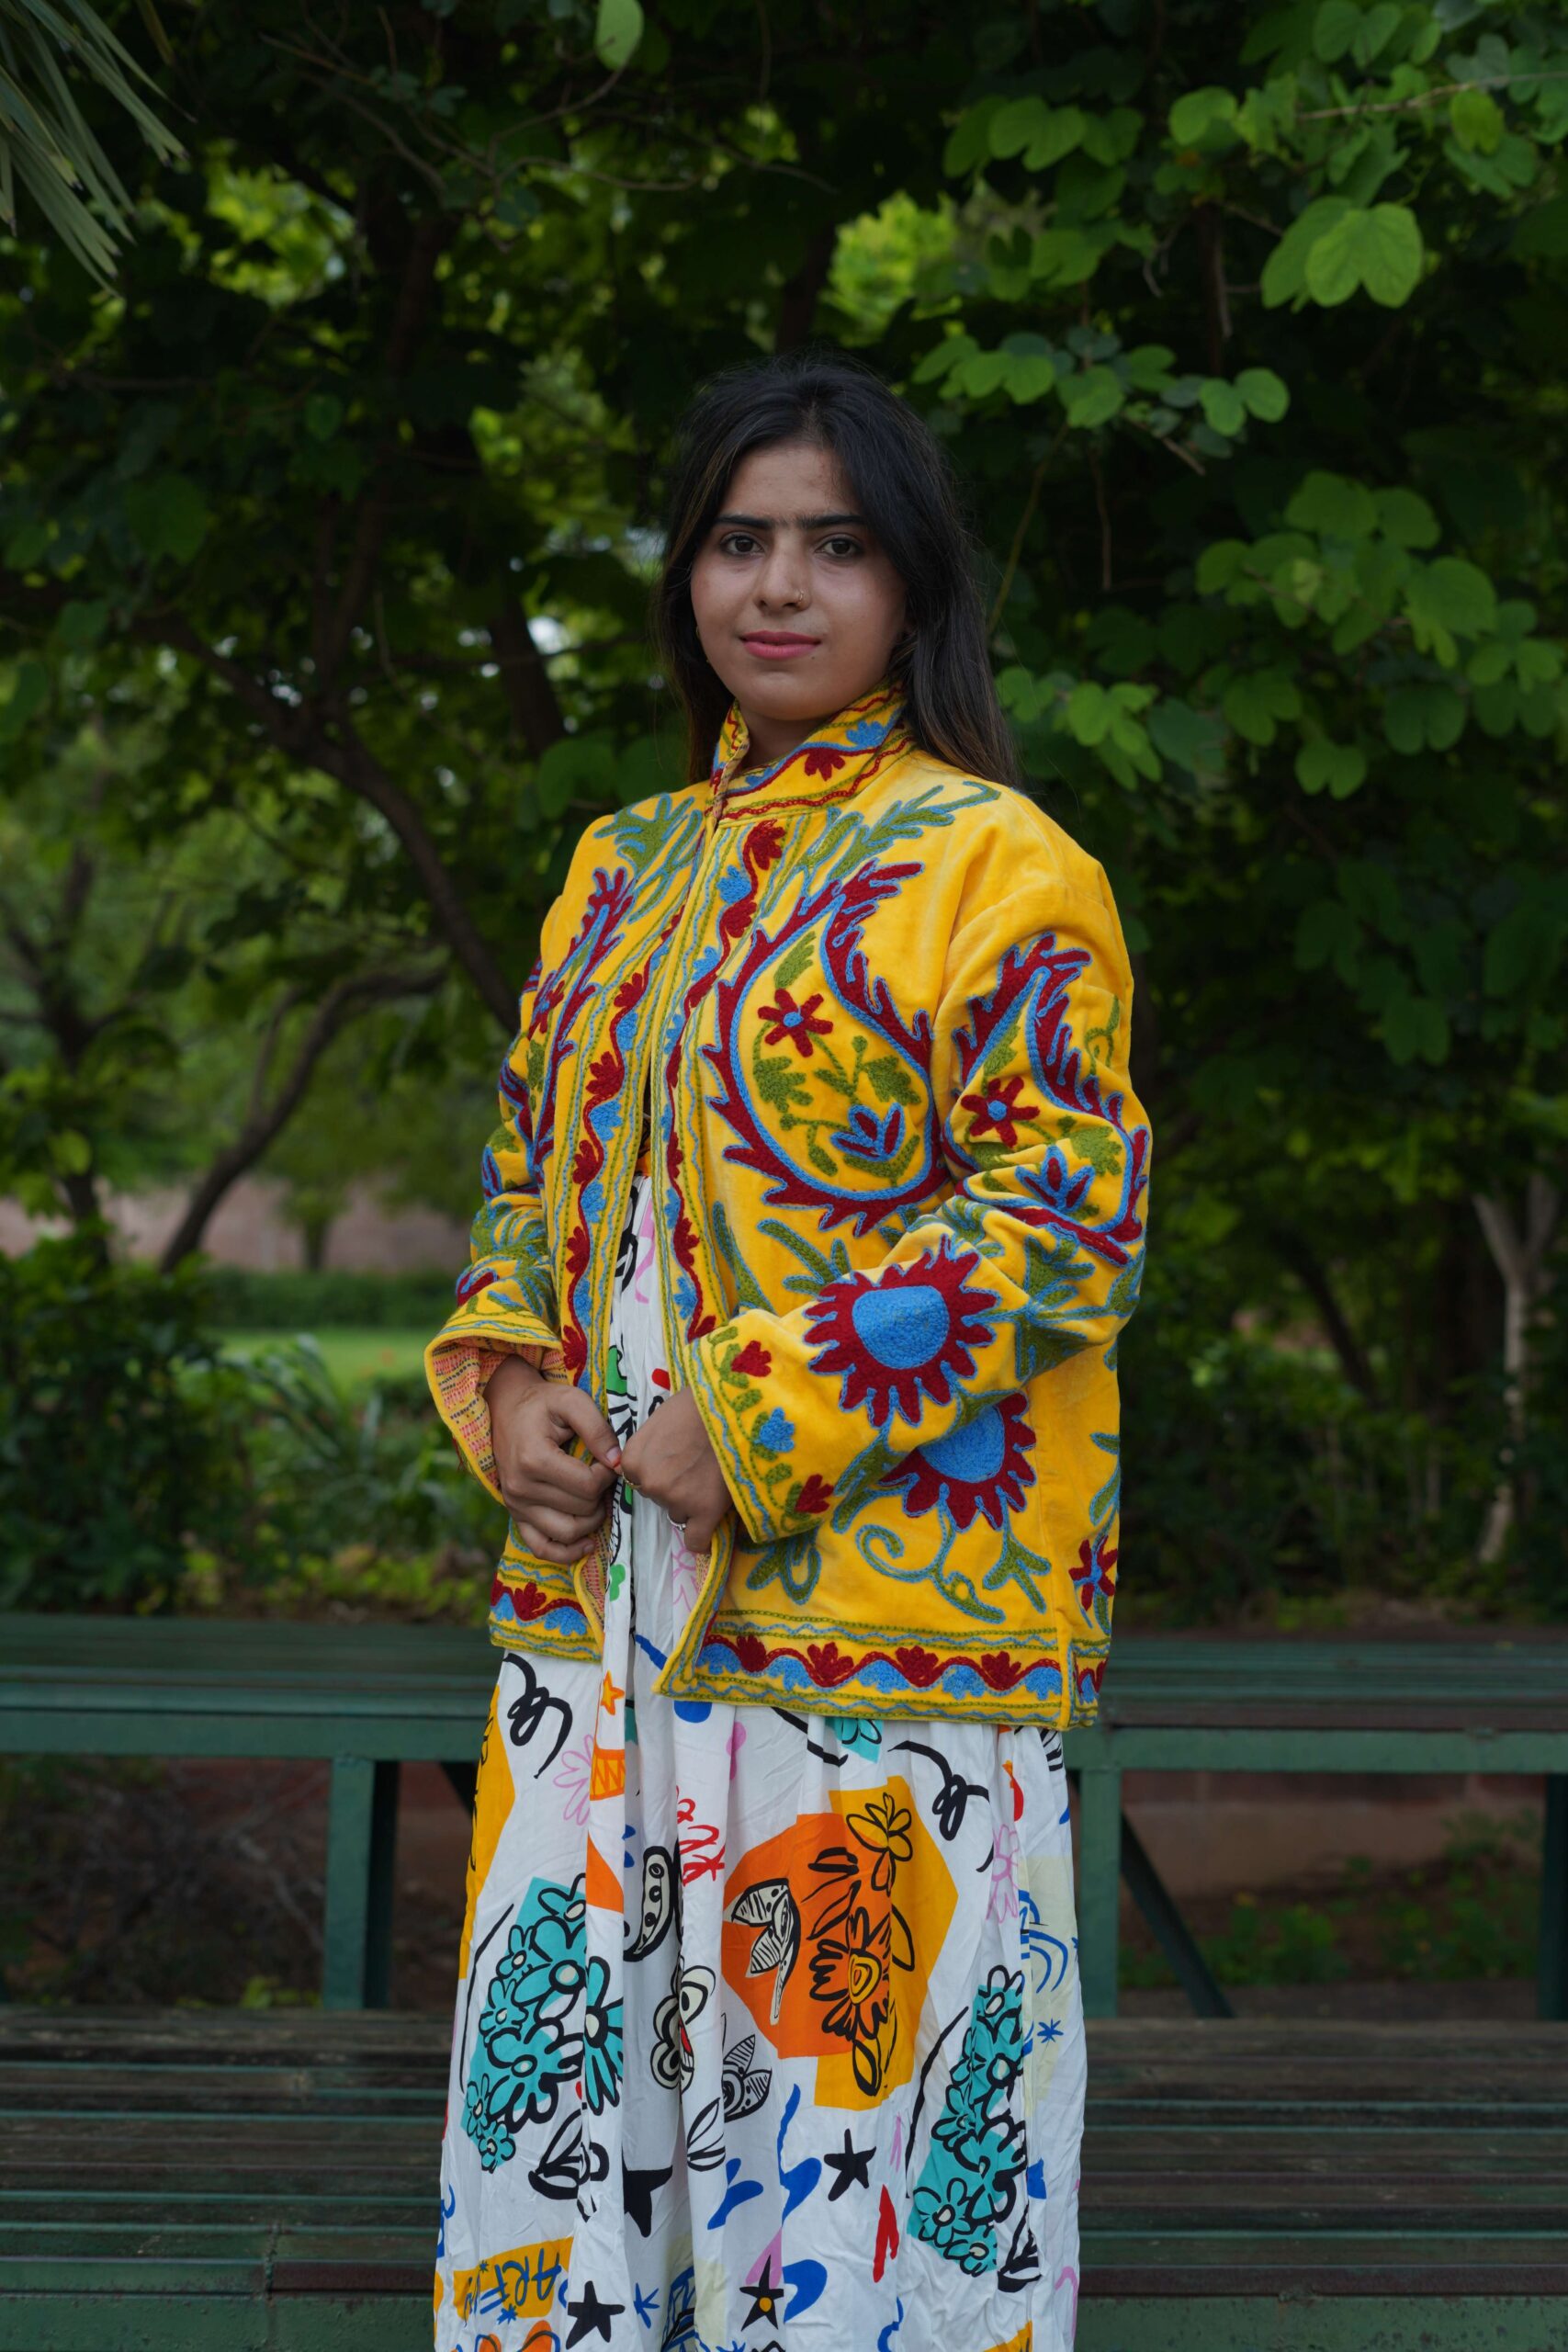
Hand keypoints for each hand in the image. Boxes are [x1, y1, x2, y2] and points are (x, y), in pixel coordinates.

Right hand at [487, 1354, 620, 1564]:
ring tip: (597, 1498)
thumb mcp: (571, 1401)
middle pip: (581, 1509)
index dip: (608, 1475)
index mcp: (534, 1460)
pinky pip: (542, 1548)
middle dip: (602, 1494)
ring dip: (592, 1520)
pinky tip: (586, 1543)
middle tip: (602, 1475)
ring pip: (567, 1532)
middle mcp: (521, 1488)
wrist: (506, 1408)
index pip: (588, 1485)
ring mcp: (516, 1505)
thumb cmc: (542, 1404)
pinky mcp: (516, 1515)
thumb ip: (598, 1428)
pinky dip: (566, 1552)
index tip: (607, 1459)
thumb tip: (618, 1463)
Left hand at [618, 1387, 731, 1554]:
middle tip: (697, 1466)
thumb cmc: (699, 1402)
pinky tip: (710, 1524)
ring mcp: (676, 1499)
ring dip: (691, 1502)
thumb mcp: (661, 1418)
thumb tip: (657, 1460)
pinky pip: (696, 1540)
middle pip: (658, 1497)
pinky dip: (701, 1538)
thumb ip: (651, 1445)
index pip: (638, 1480)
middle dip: (674, 1486)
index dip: (658, 1471)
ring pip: (679, 1513)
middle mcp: (650, 1483)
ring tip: (713, 1476)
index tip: (676, 1462)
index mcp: (633, 1459)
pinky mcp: (705, 1511)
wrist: (732, 1405)